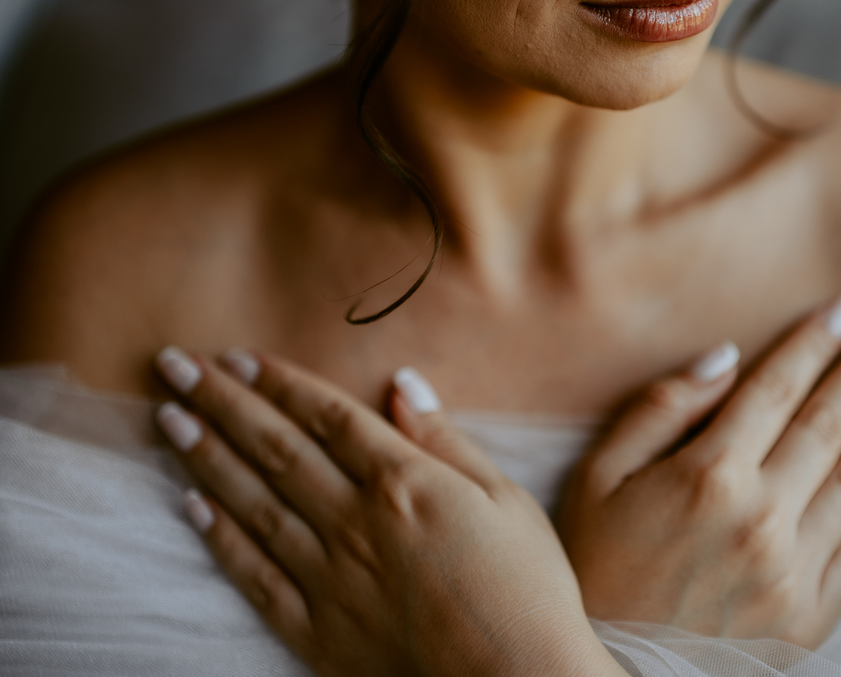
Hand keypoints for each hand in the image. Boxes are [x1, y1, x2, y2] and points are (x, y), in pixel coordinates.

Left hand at [152, 347, 625, 676]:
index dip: (279, 382)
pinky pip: (255, 576)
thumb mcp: (507, 499)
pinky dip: (220, 539)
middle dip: (221, 401)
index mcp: (405, 483)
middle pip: (275, 449)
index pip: (327, 417)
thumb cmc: (526, 589)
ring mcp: (329, 576)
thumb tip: (403, 383)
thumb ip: (447, 440)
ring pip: (252, 504)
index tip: (238, 355)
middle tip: (174, 365)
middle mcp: (354, 521)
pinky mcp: (316, 629)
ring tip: (168, 419)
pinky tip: (192, 507)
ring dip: (205, 457)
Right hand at [556, 293, 840, 648]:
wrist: (610, 670)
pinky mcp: (812, 613)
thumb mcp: (599, 476)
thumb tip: (726, 358)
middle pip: (829, 422)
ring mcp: (792, 567)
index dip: (814, 342)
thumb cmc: (597, 565)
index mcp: (706, 475)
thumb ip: (660, 410)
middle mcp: (759, 515)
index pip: (776, 389)